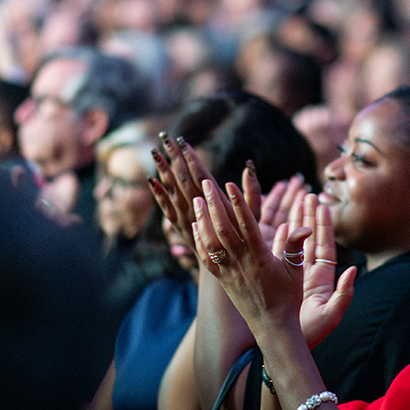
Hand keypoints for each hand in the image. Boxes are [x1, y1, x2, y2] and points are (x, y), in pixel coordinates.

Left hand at [150, 136, 256, 263]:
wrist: (233, 272)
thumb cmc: (249, 242)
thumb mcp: (258, 216)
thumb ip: (254, 192)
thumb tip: (248, 166)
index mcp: (218, 204)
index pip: (200, 176)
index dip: (191, 158)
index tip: (183, 141)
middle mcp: (200, 211)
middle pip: (183, 179)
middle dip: (174, 158)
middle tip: (166, 137)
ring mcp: (188, 221)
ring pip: (172, 192)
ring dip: (163, 170)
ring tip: (155, 151)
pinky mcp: (181, 230)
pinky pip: (166, 210)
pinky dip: (158, 195)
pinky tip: (151, 180)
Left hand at [191, 176, 310, 332]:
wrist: (272, 327)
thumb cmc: (288, 298)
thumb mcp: (297, 271)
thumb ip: (296, 247)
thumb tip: (305, 228)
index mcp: (260, 257)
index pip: (247, 224)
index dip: (238, 202)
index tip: (230, 184)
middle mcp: (242, 262)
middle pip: (223, 228)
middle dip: (214, 203)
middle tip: (205, 183)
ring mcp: (230, 271)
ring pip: (211, 241)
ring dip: (203, 219)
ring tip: (197, 199)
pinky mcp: (223, 280)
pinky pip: (207, 258)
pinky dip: (200, 241)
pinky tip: (196, 226)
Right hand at [291, 193, 356, 345]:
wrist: (287, 346)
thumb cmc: (311, 334)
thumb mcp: (331, 314)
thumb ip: (344, 293)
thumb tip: (354, 269)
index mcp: (322, 279)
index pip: (324, 245)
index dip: (324, 225)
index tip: (323, 205)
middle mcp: (308, 275)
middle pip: (309, 239)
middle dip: (308, 217)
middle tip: (307, 195)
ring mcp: (292, 277)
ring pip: (294, 244)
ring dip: (294, 223)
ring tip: (294, 202)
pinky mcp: (278, 281)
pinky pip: (278, 256)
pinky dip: (279, 240)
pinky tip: (278, 225)